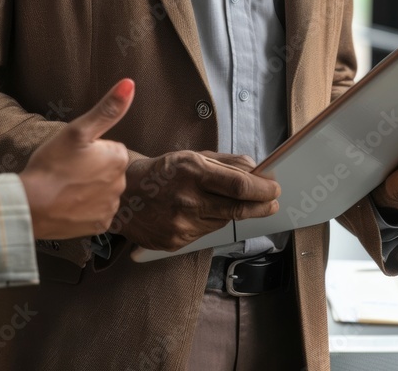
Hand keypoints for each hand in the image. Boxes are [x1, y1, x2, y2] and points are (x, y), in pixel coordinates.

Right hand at [19, 79, 133, 238]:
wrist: (31, 206)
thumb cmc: (52, 164)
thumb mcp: (78, 130)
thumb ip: (107, 108)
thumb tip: (130, 83)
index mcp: (119, 158)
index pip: (110, 147)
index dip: (89, 148)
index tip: (72, 154)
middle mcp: (121, 184)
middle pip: (107, 169)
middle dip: (91, 168)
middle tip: (66, 169)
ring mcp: (110, 207)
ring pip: (102, 190)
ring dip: (87, 188)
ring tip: (64, 186)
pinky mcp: (99, 226)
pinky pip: (96, 211)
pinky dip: (84, 208)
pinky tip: (67, 204)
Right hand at [114, 150, 279, 250]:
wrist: (123, 195)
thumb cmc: (159, 172)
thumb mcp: (191, 156)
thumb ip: (225, 162)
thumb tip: (254, 168)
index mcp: (191, 170)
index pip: (238, 184)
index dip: (261, 188)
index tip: (274, 187)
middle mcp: (187, 198)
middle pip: (236, 207)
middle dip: (261, 205)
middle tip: (272, 201)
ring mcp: (181, 223)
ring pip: (223, 221)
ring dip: (235, 212)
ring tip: (235, 202)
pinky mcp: (176, 242)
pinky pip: (206, 233)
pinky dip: (212, 222)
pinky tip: (205, 212)